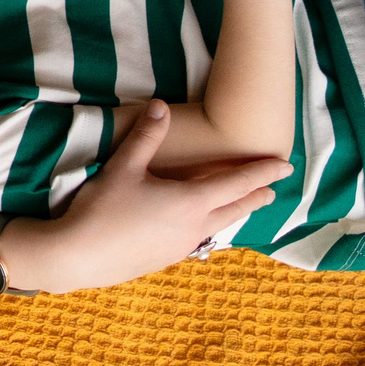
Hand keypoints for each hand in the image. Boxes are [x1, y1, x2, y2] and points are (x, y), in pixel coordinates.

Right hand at [6, 102, 287, 293]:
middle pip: (235, 209)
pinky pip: (197, 239)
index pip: (238, 183)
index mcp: (191, 201)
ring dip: (233, 213)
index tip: (285, 166)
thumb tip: (161, 106)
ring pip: (217, 227)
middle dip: (256, 196)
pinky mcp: (165, 259)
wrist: (79, 257)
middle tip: (274, 190)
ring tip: (241, 206)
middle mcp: (195, 226)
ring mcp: (181, 246)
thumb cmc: (103, 209)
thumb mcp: (124, 167)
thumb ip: (146, 137)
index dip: (262, 173)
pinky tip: (197, 227)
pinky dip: (208, 227)